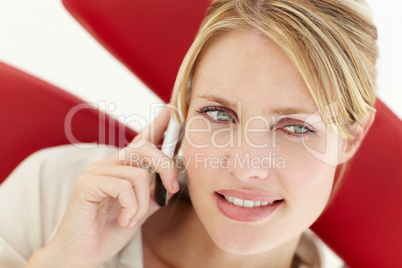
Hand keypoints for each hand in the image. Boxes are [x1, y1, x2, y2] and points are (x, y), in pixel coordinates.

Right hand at [34, 107, 178, 267]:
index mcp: (121, 169)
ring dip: (142, 204)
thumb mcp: (139, 211)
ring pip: (139, 174)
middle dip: (165, 167)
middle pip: (144, 149)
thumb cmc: (107, 231)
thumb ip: (152, 196)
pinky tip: (122, 220)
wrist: (82, 254)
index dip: (157, 126)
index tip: (170, 110)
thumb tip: (170, 185)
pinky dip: (131, 209)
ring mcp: (96, 171)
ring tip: (131, 220)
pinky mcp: (87, 183)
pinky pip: (124, 187)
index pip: (140, 142)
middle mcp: (108, 164)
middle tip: (173, 189)